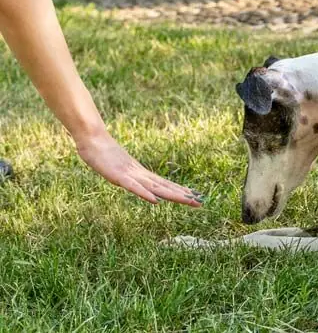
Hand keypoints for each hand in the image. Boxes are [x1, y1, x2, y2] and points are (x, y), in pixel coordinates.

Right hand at [75, 131, 203, 206]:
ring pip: (155, 187)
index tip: (195, 197)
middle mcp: (140, 174)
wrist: (93, 138)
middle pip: (165, 187)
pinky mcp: (118, 176)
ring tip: (188, 200)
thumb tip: (138, 182)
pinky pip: (134, 187)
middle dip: (182, 195)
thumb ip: (129, 176)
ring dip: (171, 194)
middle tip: (200, 202)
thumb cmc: (104, 154)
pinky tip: (156, 200)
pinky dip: (145, 193)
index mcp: (141, 174)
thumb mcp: (119, 169)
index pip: (165, 185)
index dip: (180, 191)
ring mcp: (130, 175)